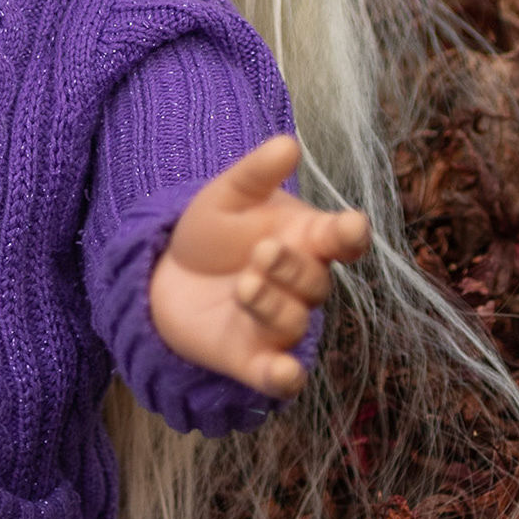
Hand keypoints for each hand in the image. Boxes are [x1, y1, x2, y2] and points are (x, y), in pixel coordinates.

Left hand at [147, 135, 368, 398]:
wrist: (168, 272)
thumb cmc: (214, 230)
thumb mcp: (227, 194)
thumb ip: (257, 173)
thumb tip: (288, 142)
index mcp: (306, 240)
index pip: (343, 241)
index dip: (350, 235)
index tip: (348, 226)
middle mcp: (301, 286)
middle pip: (316, 282)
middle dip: (292, 267)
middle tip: (261, 251)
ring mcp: (279, 325)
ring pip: (293, 321)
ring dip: (271, 305)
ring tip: (242, 284)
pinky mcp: (252, 359)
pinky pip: (279, 376)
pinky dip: (282, 376)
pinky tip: (280, 372)